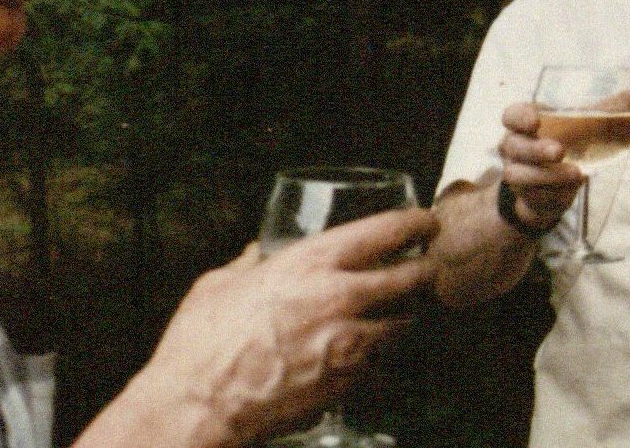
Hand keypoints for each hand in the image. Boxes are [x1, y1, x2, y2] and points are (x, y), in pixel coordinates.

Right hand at [131, 208, 437, 446]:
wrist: (199, 406)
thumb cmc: (202, 344)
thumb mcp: (220, 284)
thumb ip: (247, 265)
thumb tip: (254, 254)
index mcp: (311, 263)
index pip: (383, 231)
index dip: (413, 223)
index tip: (425, 222)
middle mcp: (340, 297)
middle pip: (410, 277)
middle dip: (427, 271)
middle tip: (431, 269)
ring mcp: (349, 343)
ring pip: (405, 325)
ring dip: (409, 318)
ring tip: (406, 314)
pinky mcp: (349, 384)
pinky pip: (385, 368)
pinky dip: (386, 363)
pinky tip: (378, 360)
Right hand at [498, 101, 583, 233]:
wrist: (556, 185)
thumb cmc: (568, 144)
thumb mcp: (584, 126)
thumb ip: (607, 111)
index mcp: (526, 123)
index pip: (511, 115)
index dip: (519, 117)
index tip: (535, 121)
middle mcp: (514, 147)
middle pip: (511, 146)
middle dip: (535, 149)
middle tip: (560, 151)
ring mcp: (517, 173)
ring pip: (519, 175)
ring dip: (547, 175)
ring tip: (576, 173)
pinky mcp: (526, 197)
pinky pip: (534, 197)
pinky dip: (553, 195)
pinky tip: (570, 191)